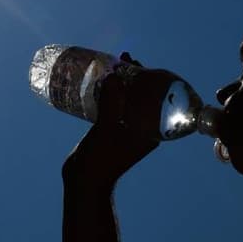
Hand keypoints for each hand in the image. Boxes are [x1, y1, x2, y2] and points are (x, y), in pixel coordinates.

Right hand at [61, 54, 173, 189]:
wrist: (84, 182)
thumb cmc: (100, 161)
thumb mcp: (106, 129)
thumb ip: (111, 103)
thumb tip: (115, 76)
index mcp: (151, 132)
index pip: (158, 98)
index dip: (151, 78)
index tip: (138, 62)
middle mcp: (143, 129)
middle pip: (143, 96)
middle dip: (134, 76)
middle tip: (123, 58)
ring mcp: (127, 129)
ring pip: (127, 99)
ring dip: (120, 82)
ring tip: (110, 65)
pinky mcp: (111, 130)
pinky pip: (114, 105)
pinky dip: (109, 92)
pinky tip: (99, 81)